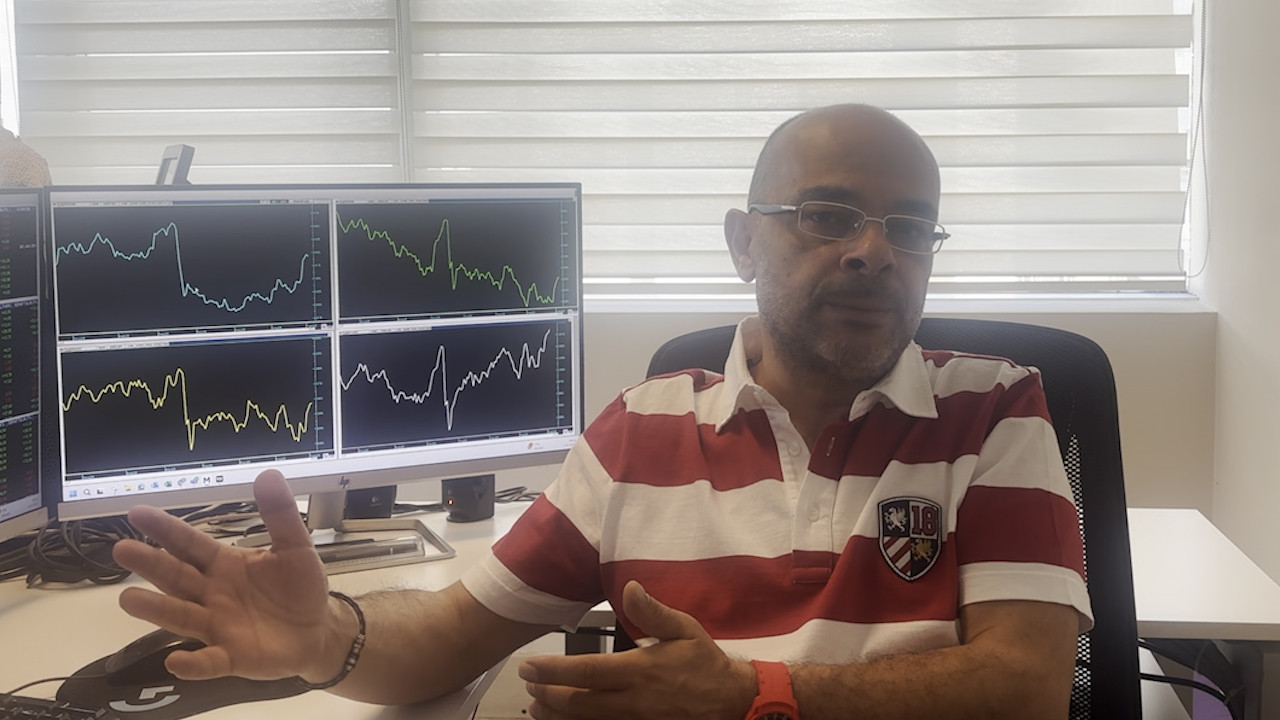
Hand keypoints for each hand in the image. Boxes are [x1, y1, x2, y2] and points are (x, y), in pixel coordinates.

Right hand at [112, 469, 343, 682]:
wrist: (318, 629)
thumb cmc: (298, 587)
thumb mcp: (294, 546)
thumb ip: (279, 514)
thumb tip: (267, 474)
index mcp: (223, 564)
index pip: (189, 543)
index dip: (165, 529)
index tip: (137, 513)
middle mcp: (211, 594)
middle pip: (175, 577)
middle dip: (150, 564)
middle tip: (122, 550)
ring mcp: (217, 626)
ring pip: (181, 616)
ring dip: (156, 609)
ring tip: (129, 600)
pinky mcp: (231, 657)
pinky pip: (208, 661)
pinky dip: (193, 663)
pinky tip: (176, 661)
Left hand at [518, 581, 756, 719]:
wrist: (731, 701)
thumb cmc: (705, 662)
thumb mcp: (685, 628)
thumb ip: (653, 611)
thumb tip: (630, 588)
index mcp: (639, 670)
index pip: (585, 671)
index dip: (552, 670)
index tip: (529, 665)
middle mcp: (632, 700)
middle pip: (577, 702)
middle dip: (547, 693)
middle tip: (528, 683)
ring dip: (556, 715)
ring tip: (537, 705)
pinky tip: (566, 719)